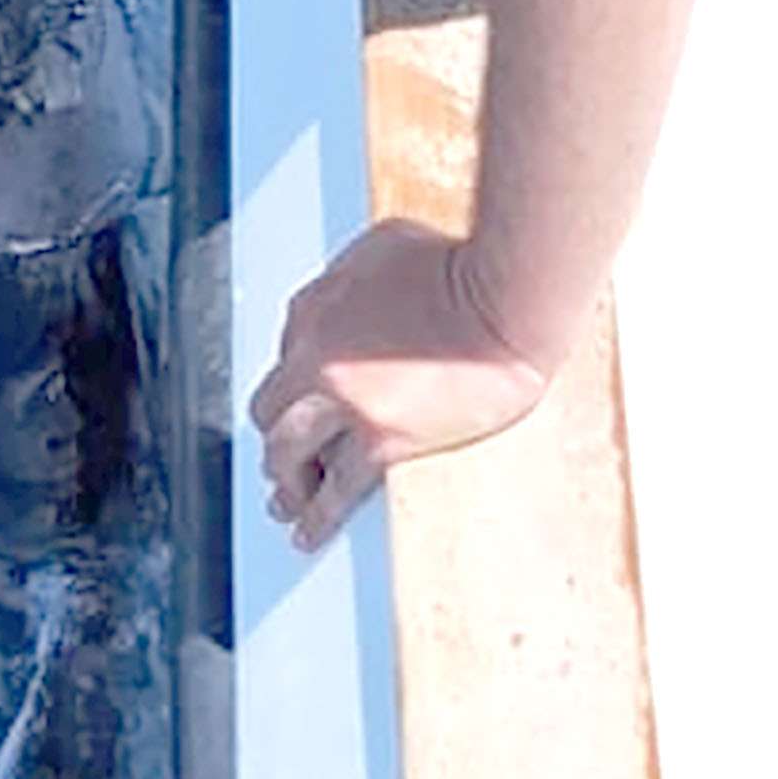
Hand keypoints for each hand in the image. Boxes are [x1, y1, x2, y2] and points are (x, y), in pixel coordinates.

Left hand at [249, 219, 552, 550]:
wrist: (505, 301)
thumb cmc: (460, 265)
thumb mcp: (383, 246)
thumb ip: (349, 277)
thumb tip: (347, 301)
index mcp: (312, 310)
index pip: (284, 356)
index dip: (294, 384)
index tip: (302, 402)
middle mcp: (316, 358)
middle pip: (272, 410)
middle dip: (275, 436)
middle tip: (279, 458)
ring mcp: (345, 403)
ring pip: (291, 453)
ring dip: (286, 480)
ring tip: (284, 503)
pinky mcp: (381, 440)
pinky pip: (336, 488)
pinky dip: (317, 515)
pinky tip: (307, 531)